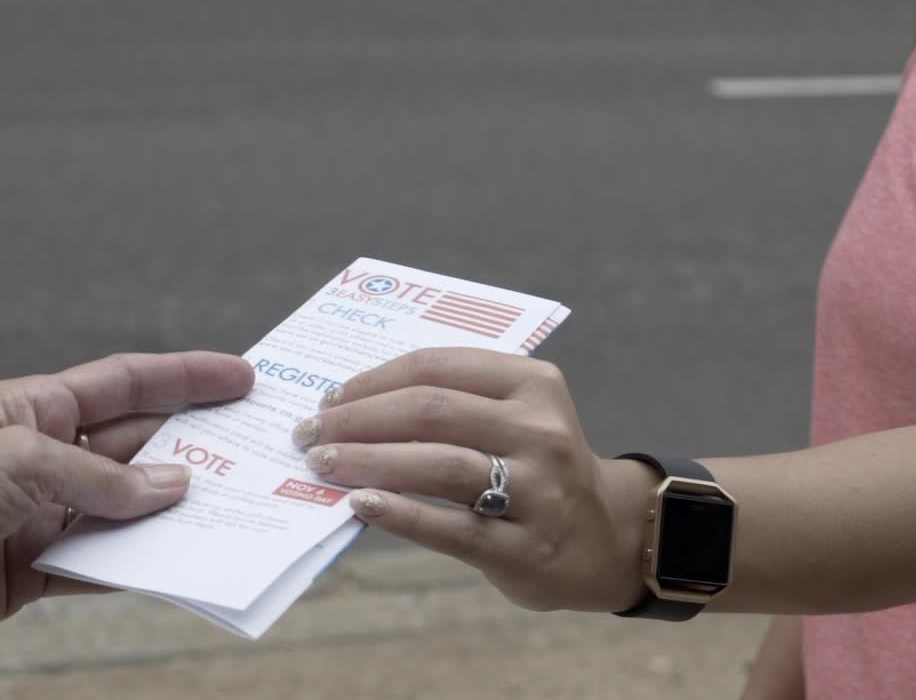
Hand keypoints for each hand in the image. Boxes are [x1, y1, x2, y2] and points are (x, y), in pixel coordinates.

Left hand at [0, 351, 253, 647]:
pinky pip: (102, 562)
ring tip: (231, 512)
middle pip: (137, 447)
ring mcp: (44, 512)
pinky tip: (176, 564)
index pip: (128, 384)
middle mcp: (47, 456)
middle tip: (254, 453)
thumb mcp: (22, 467)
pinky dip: (138, 564)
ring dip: (172, 512)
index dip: (187, 378)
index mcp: (38, 409)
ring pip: (128, 507)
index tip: (240, 378)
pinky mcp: (36, 565)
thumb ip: (103, 481)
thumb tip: (172, 489)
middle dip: (193, 449)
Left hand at [290, 348, 652, 612]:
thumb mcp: (517, 417)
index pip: (436, 367)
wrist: (605, 540)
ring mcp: (537, 491)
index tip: (329, 399)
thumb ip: (452, 403)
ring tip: (323, 465)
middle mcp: (540, 432)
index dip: (372, 381)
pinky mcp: (524, 548)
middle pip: (431, 412)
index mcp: (533, 385)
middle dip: (358, 420)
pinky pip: (451, 527)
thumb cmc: (534, 468)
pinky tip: (361, 504)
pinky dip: (401, 513)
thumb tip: (351, 405)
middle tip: (310, 434)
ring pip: (438, 465)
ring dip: (369, 461)